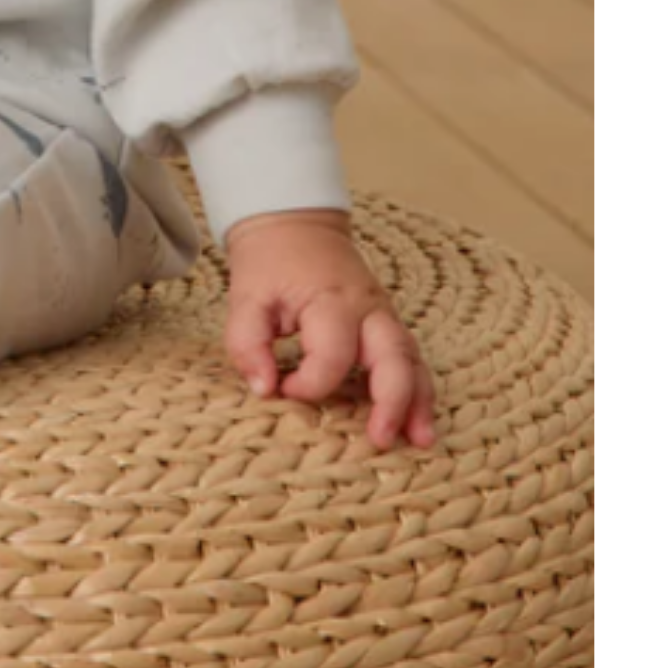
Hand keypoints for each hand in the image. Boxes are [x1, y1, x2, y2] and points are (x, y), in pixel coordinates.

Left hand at [222, 209, 439, 450]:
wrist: (292, 226)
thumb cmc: (269, 265)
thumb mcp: (246, 298)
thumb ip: (247, 343)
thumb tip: (264, 389)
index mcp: (330, 300)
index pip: (332, 356)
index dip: (308, 384)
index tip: (283, 389)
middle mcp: (367, 308)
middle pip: (394, 356)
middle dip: (392, 402)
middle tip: (381, 441)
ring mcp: (383, 315)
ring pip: (412, 360)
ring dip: (418, 402)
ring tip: (421, 441)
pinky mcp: (387, 323)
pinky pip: (410, 358)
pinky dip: (418, 390)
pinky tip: (419, 422)